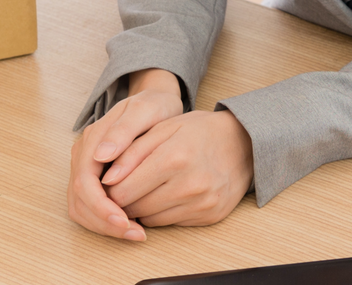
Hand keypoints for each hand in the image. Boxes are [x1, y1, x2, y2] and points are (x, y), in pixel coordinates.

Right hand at [67, 71, 184, 240]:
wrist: (156, 102)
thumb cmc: (154, 105)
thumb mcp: (145, 109)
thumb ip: (123, 130)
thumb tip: (100, 156)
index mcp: (92, 139)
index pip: (84, 182)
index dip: (101, 206)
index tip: (124, 220)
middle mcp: (84, 154)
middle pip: (79, 200)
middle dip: (103, 222)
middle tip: (134, 233)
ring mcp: (87, 167)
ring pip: (81, 208)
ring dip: (104, 226)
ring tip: (135, 233)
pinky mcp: (95, 178)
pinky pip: (91, 207)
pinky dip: (106, 221)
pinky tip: (132, 224)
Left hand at [100, 108, 254, 227]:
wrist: (244, 144)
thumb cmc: (200, 132)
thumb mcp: (164, 128)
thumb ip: (132, 151)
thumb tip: (108, 178)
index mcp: (174, 157)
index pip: (122, 190)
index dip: (112, 187)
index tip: (113, 179)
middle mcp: (189, 184)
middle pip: (134, 207)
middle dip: (126, 198)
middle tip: (133, 182)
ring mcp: (201, 203)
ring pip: (150, 219)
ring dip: (144, 206)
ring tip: (153, 185)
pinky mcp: (208, 216)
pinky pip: (169, 223)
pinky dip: (163, 211)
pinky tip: (172, 193)